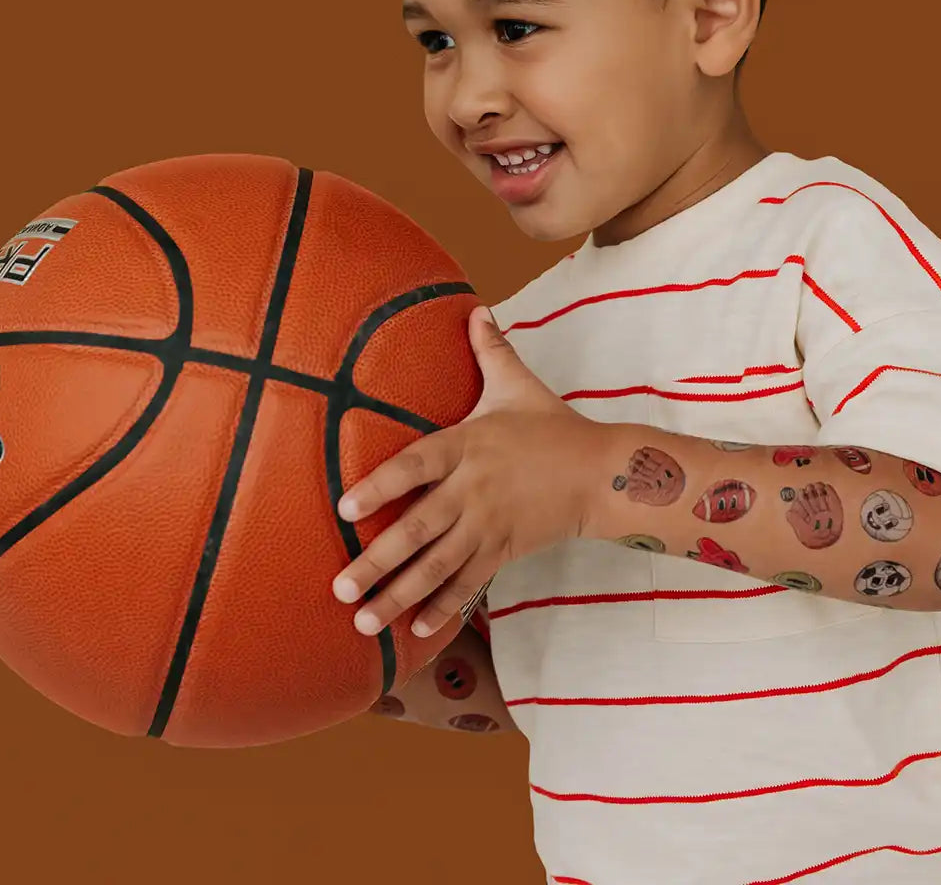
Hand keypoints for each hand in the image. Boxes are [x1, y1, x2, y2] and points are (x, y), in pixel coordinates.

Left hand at [330, 306, 603, 637]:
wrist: (600, 472)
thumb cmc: (552, 425)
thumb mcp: (517, 385)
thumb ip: (491, 350)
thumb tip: (477, 307)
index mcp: (467, 445)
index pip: (414, 466)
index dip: (380, 487)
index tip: (344, 509)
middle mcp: (472, 490)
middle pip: (418, 530)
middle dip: (377, 563)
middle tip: (340, 587)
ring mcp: (488, 525)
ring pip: (437, 567)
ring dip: (398, 596)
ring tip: (362, 621)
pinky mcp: (504, 551)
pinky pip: (468, 584)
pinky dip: (442, 609)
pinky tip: (415, 632)